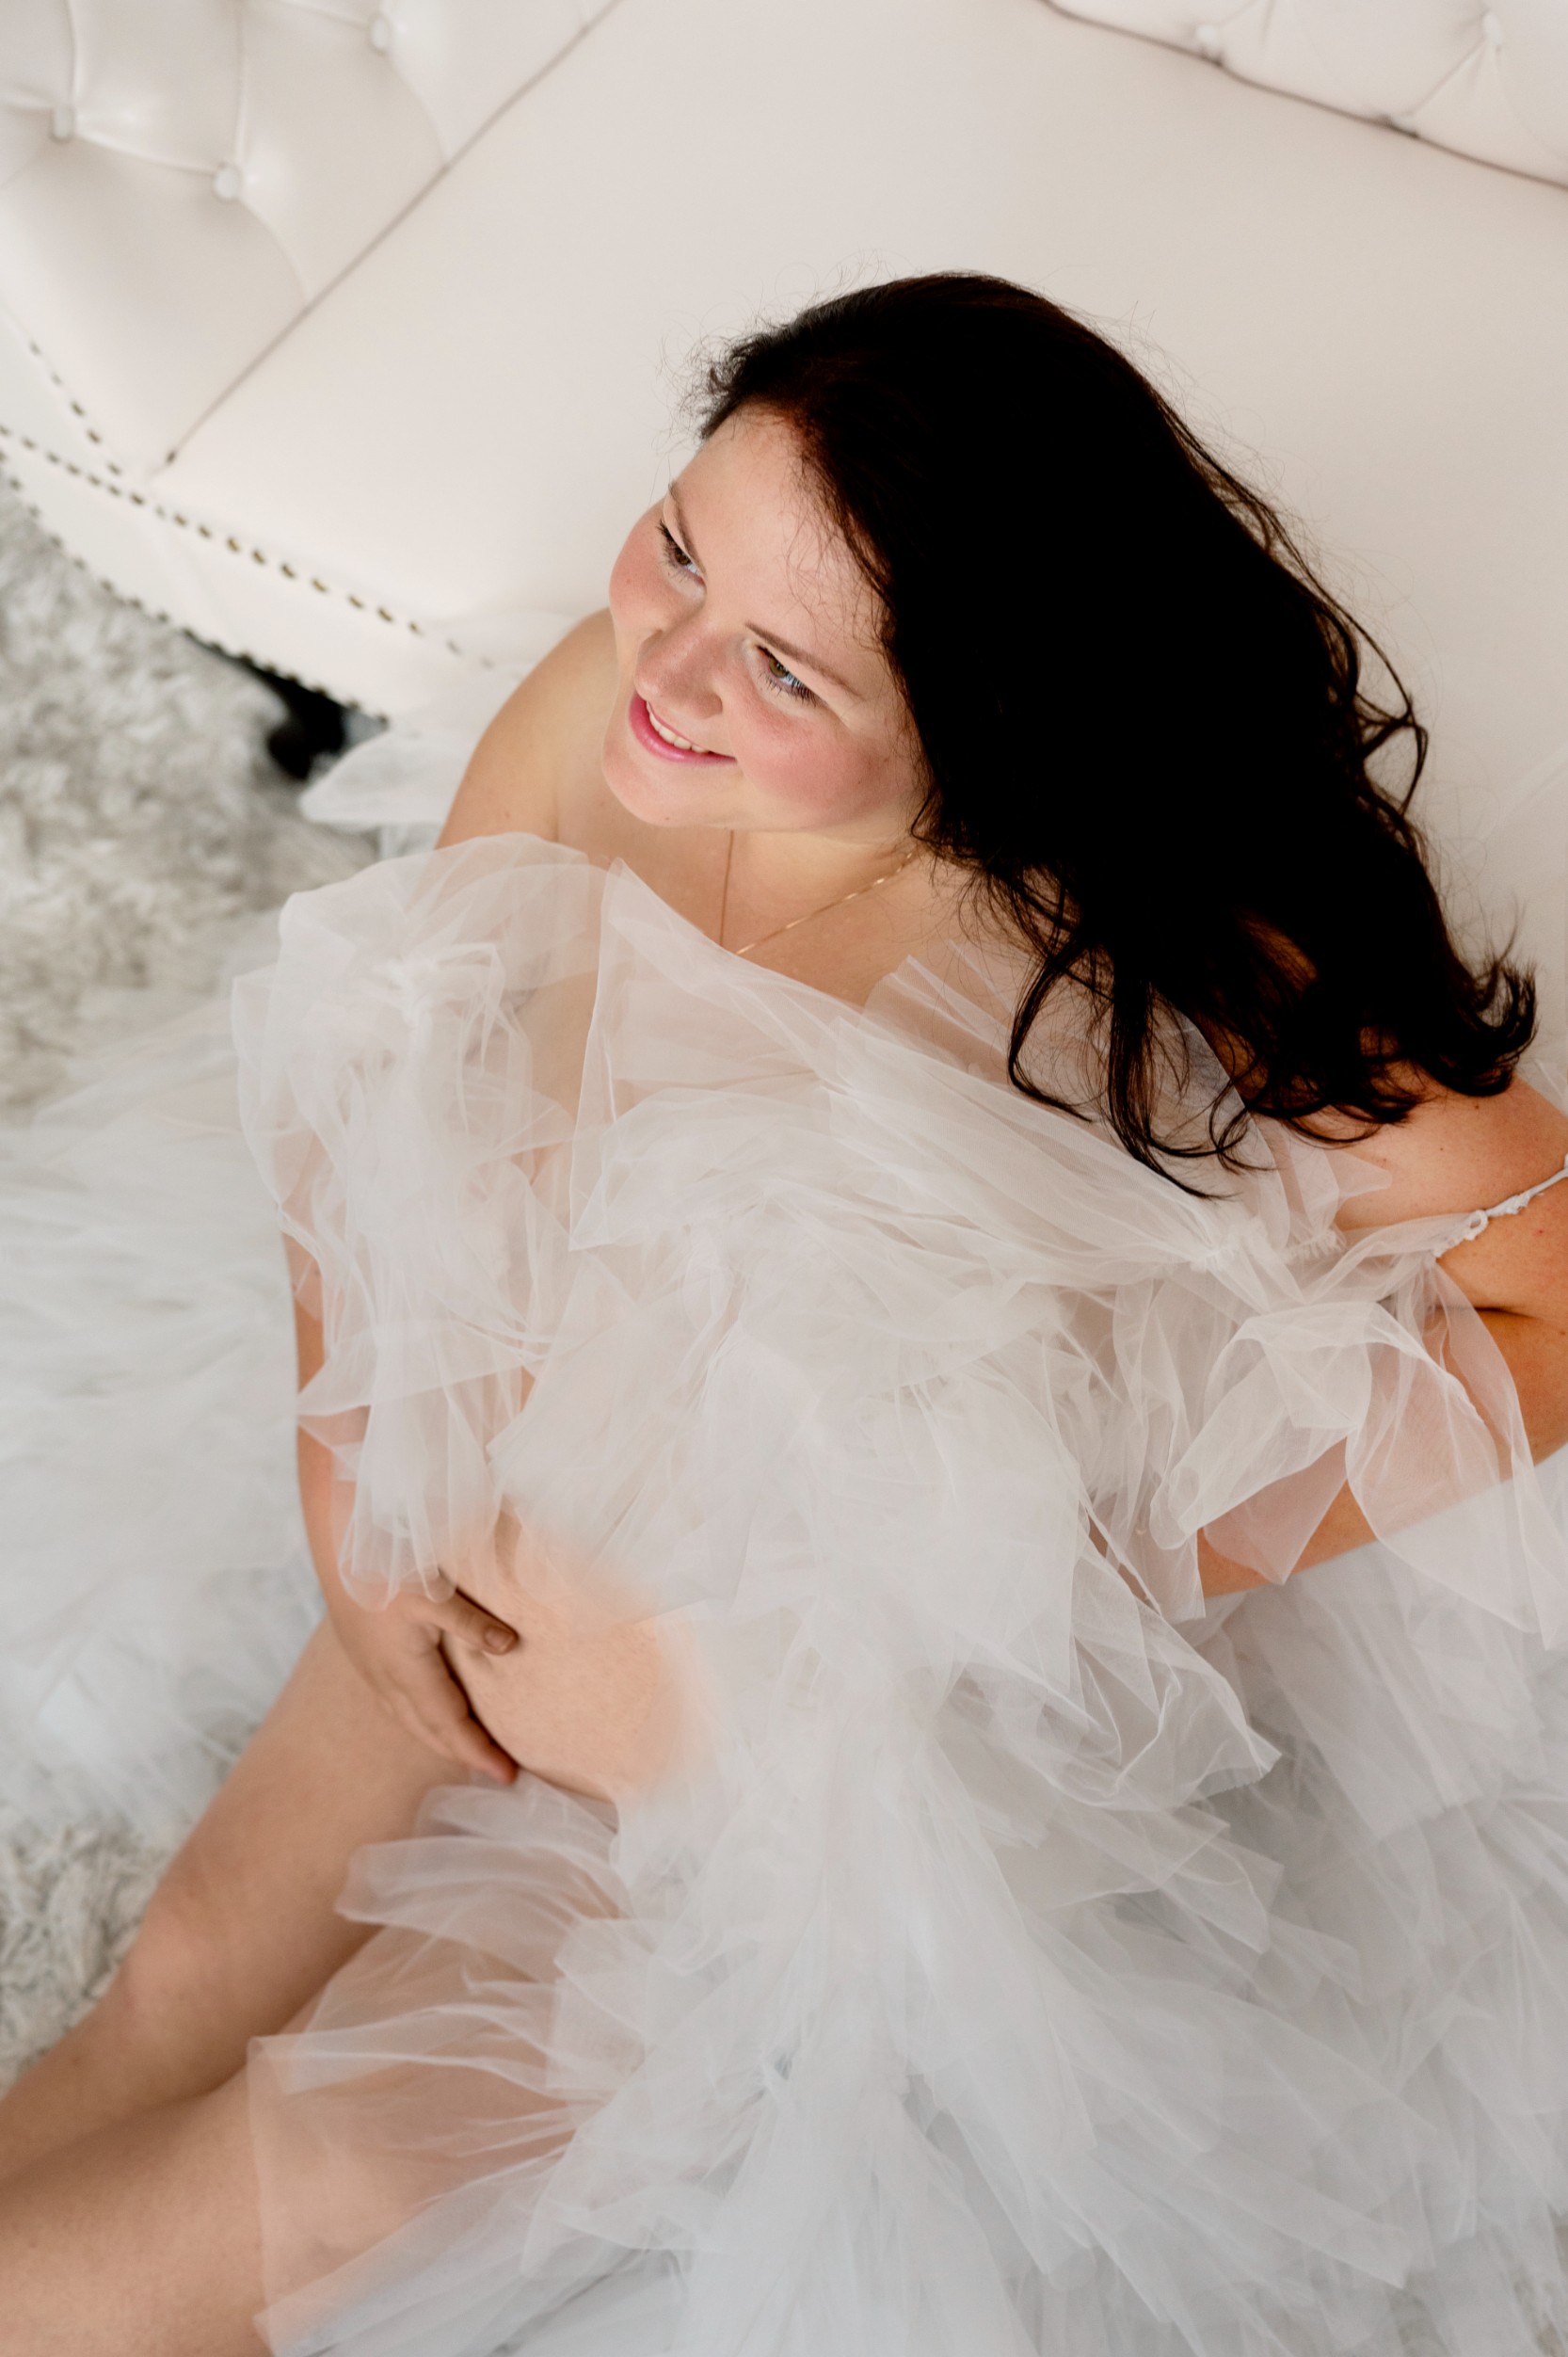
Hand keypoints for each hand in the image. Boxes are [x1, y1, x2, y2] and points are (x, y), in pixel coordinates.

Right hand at [324, 1573, 522, 1784]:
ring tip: (470, 1753)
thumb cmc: (386, 1569)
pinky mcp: (366, 1659)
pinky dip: (421, 1721)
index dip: (478, 1752)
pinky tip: (430, 1716)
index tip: (506, 1775)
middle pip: (430, 1732)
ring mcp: (373, 1672)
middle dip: (464, 1755)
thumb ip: (471, 1623)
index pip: (449, 1725)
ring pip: (411, 1721)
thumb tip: (509, 1646)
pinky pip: (397, 1706)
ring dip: (441, 1740)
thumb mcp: (434, 1594)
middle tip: (498, 1772)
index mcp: (407, 1672)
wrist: (337, 1551)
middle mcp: (388, 1682)